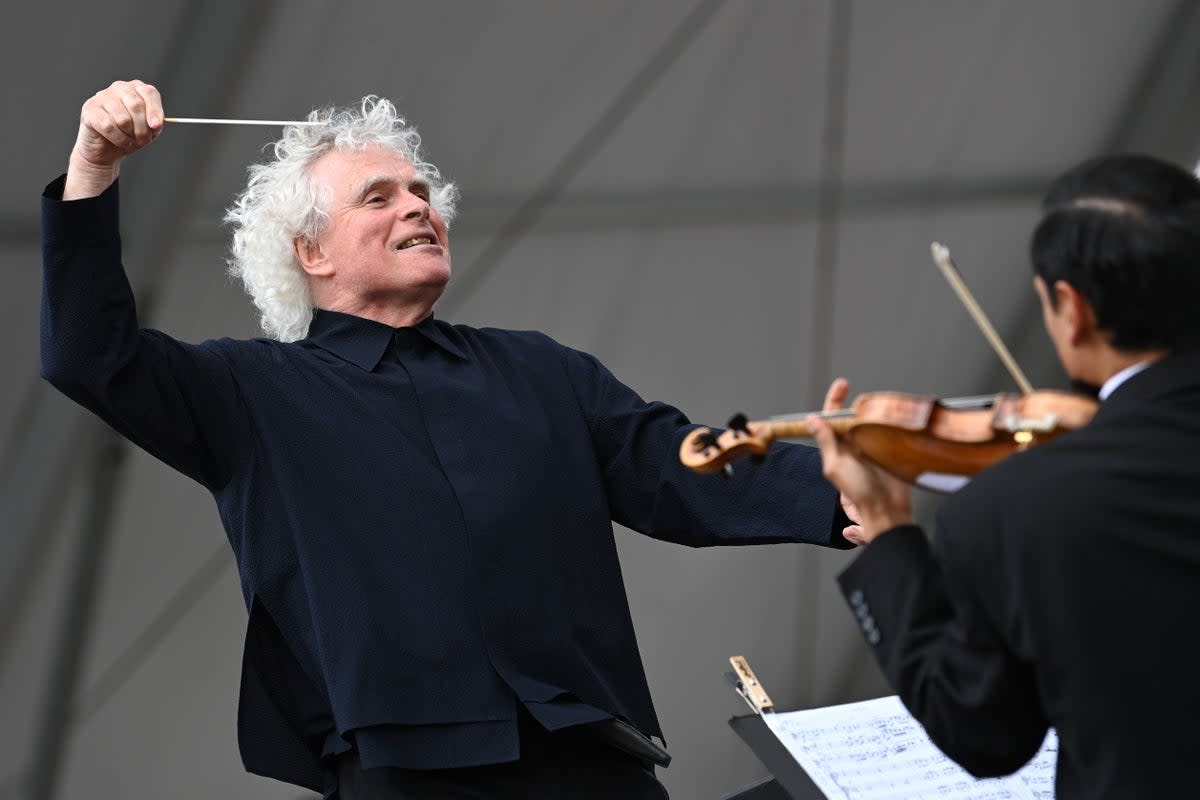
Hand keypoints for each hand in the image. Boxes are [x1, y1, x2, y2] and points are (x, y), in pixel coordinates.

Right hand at [65, 80, 163, 198]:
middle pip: (136, 105)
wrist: (107, 150)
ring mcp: (102, 96)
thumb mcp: (149, 131)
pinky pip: (109, 126)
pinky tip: (118, 141)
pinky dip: (118, 139)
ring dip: (130, 136)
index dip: (155, 111)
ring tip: (129, 140)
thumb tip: (157, 123)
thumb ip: (155, 124)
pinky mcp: (90, 109)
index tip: (156, 126)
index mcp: (136, 89)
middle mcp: (119, 88)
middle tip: (142, 140)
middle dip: (143, 128)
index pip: (149, 93)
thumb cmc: (129, 136)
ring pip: (123, 118)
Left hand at [811, 378, 912, 544]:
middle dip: (849, 400)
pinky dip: (885, 420)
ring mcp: (870, 446)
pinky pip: (885, 430)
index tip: (841, 385)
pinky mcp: (887, 449)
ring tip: (870, 402)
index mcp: (837, 449)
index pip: (830, 420)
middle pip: (849, 417)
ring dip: (868, 409)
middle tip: (851, 388)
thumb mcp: (836, 466)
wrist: (888, 508)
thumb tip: (812, 420)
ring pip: (867, 421)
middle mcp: (852, 446)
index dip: (833, 401)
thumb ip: (826, 442)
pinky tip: (887, 413)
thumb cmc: (860, 492)